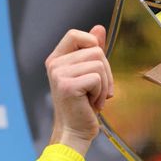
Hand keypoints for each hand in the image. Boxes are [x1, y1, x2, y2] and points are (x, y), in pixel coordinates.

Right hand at [45, 25, 113, 155]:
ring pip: (99, 63)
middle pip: (95, 50)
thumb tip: (99, 27)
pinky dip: (102, 92)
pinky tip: (92, 104)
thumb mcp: (88, 74)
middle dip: (106, 71)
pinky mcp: (68, 85)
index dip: (92, 44)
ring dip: (105, 84)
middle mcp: (55, 64)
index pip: (75, 34)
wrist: (75, 133)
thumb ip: (91, 50)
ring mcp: (59, 74)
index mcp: (56, 59)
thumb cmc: (82, 106)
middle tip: (98, 90)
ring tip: (95, 97)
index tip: (96, 65)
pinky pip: (98, 78)